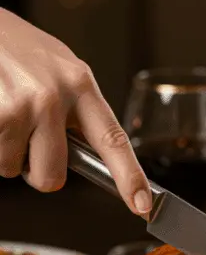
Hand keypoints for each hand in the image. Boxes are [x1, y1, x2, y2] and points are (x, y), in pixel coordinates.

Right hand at [0, 8, 151, 213]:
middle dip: (38, 172)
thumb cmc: (17, 49)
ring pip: (15, 168)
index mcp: (81, 84)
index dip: (129, 177)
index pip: (113, 140)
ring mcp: (24, 106)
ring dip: (7, 153)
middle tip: (28, 145)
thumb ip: (77, 110)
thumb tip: (92, 154)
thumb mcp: (60, 70)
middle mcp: (55, 96)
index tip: (142, 204)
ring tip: (5, 116)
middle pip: (53, 175)